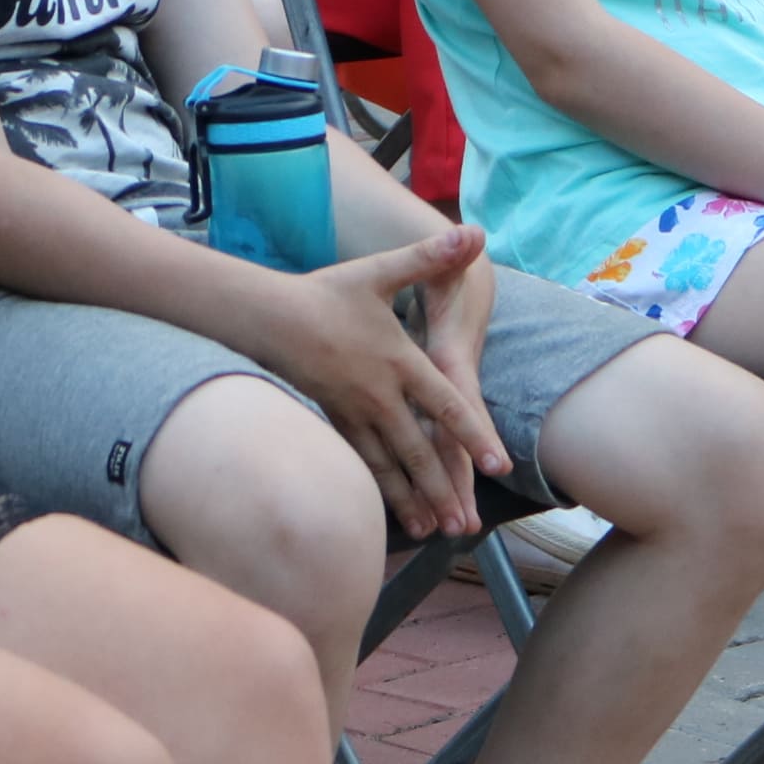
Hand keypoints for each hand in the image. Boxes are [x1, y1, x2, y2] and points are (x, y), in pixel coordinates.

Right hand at [254, 227, 506, 538]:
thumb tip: (475, 231)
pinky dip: (379, 489)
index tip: (497, 465)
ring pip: (388, 466)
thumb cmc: (327, 293)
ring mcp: (353, 412)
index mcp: (398, 361)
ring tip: (433, 532)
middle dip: (443, 490)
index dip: (473, 435)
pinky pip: (360, 462)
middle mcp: (379, 395)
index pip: (444, 404)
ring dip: (411, 501)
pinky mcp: (332, 420)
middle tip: (465, 527)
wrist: (267, 316)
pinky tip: (390, 512)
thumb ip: (429, 257)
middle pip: (417, 450)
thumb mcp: (380, 271)